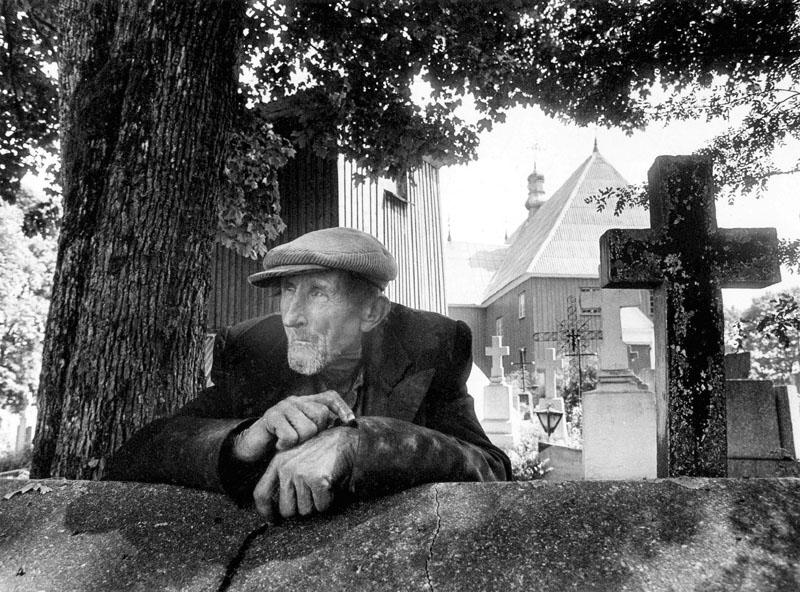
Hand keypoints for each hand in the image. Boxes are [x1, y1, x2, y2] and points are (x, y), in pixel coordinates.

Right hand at [233, 391, 354, 461]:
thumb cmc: (283, 441)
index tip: (351, 423)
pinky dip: (285, 445)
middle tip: (302, 440)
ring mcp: (283, 407)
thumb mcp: (304, 434)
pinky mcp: (271, 416)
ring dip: (299, 442)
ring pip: (308, 428)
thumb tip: (346, 429)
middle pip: (321, 415)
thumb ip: (320, 428)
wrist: (254, 446)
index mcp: (306, 402)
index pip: (330, 397)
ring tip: (289, 443)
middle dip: (316, 433)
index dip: (342, 407)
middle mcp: (296, 400)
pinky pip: (290, 436)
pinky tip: (279, 445)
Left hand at [253, 426, 357, 520]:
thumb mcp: (296, 457)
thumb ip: (284, 476)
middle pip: (286, 510)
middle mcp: (287, 468)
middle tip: (311, 496)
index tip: (272, 520)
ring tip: (322, 485)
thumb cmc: (323, 450)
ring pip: (305, 510)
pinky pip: (321, 506)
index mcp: (278, 462)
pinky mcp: (317, 480)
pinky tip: (330, 485)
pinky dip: (328, 500)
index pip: (261, 494)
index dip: (265, 511)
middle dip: (300, 508)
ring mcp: (301, 474)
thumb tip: (277, 507)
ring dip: (316, 503)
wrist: (346, 441)